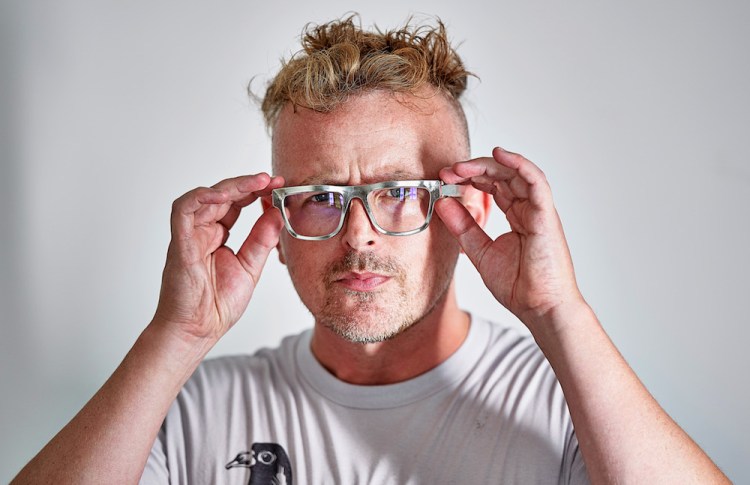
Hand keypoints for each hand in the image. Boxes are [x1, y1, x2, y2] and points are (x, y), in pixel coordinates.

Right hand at [152, 173, 284, 342]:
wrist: (197, 331)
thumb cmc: (216, 306)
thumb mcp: (250, 267)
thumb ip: (263, 240)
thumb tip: (278, 214)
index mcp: (217, 237)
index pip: (236, 204)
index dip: (256, 192)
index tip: (278, 187)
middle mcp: (202, 231)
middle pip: (223, 196)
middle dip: (249, 184)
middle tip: (273, 180)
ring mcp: (190, 235)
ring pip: (205, 197)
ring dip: (232, 186)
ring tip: (258, 183)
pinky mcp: (179, 243)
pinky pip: (183, 210)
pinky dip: (201, 197)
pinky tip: (223, 194)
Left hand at [436, 147, 583, 329]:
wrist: (540, 309)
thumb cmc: (520, 286)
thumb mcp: (480, 251)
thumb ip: (463, 226)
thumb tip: (442, 203)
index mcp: (517, 216)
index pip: (494, 186)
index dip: (470, 178)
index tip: (445, 178)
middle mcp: (529, 209)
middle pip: (503, 175)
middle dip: (473, 169)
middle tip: (448, 171)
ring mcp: (539, 211)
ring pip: (516, 173)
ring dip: (488, 164)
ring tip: (461, 166)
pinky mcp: (546, 216)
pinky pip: (536, 182)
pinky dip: (519, 164)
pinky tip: (499, 155)